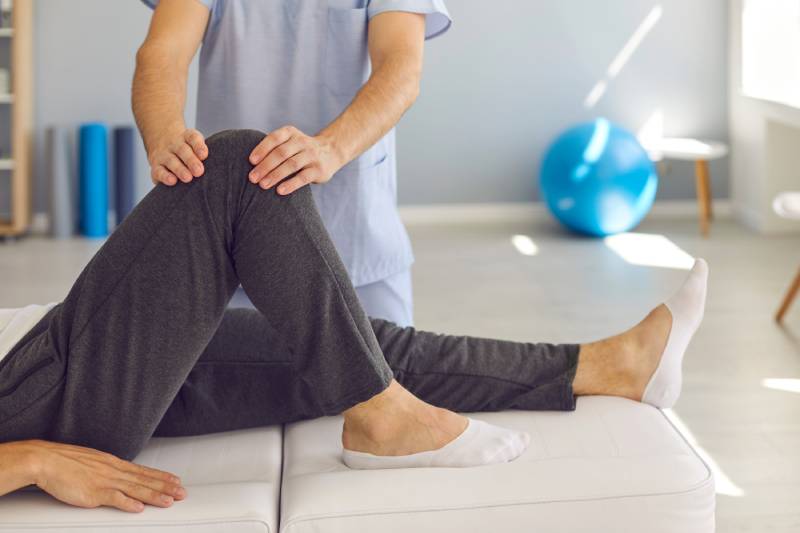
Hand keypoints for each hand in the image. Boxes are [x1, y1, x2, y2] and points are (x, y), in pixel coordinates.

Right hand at [28, 440, 185, 512]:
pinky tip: (140, 508)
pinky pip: (114, 499)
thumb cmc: (65, 462)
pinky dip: (128, 503)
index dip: (161, 476)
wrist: (46, 460)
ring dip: (154, 496)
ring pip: (136, 489)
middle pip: (145, 480)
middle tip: (182, 492)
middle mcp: (113, 471)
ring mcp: (105, 481)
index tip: (175, 480)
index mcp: (113, 463)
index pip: (143, 471)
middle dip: (166, 487)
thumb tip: (118, 475)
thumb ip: (107, 469)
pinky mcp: (93, 492)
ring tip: (169, 501)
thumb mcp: (93, 462)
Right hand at [147, 126, 207, 185]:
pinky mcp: (156, 166)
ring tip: (188, 178)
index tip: (204, 155)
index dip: (198, 145)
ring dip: (179, 169)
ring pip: (171, 161)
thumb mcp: (196, 144)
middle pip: (182, 150)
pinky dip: (164, 176)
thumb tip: (214, 169)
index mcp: (187, 136)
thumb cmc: (189, 148)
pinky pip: (158, 171)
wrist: (162, 139)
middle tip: (199, 171)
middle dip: (191, 161)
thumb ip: (203, 153)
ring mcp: (164, 154)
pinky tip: (172, 181)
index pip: (193, 138)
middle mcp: (174, 144)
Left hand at [248, 126, 343, 194]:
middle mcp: (302, 142)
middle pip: (281, 153)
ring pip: (291, 165)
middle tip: (252, 178)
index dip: (262, 149)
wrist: (331, 152)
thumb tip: (249, 164)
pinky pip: (303, 177)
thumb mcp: (289, 142)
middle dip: (265, 166)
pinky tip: (279, 191)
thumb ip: (273, 147)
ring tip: (262, 185)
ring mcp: (312, 155)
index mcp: (291, 133)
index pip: (274, 138)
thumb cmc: (300, 150)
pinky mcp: (319, 170)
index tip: (251, 161)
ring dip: (275, 175)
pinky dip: (291, 184)